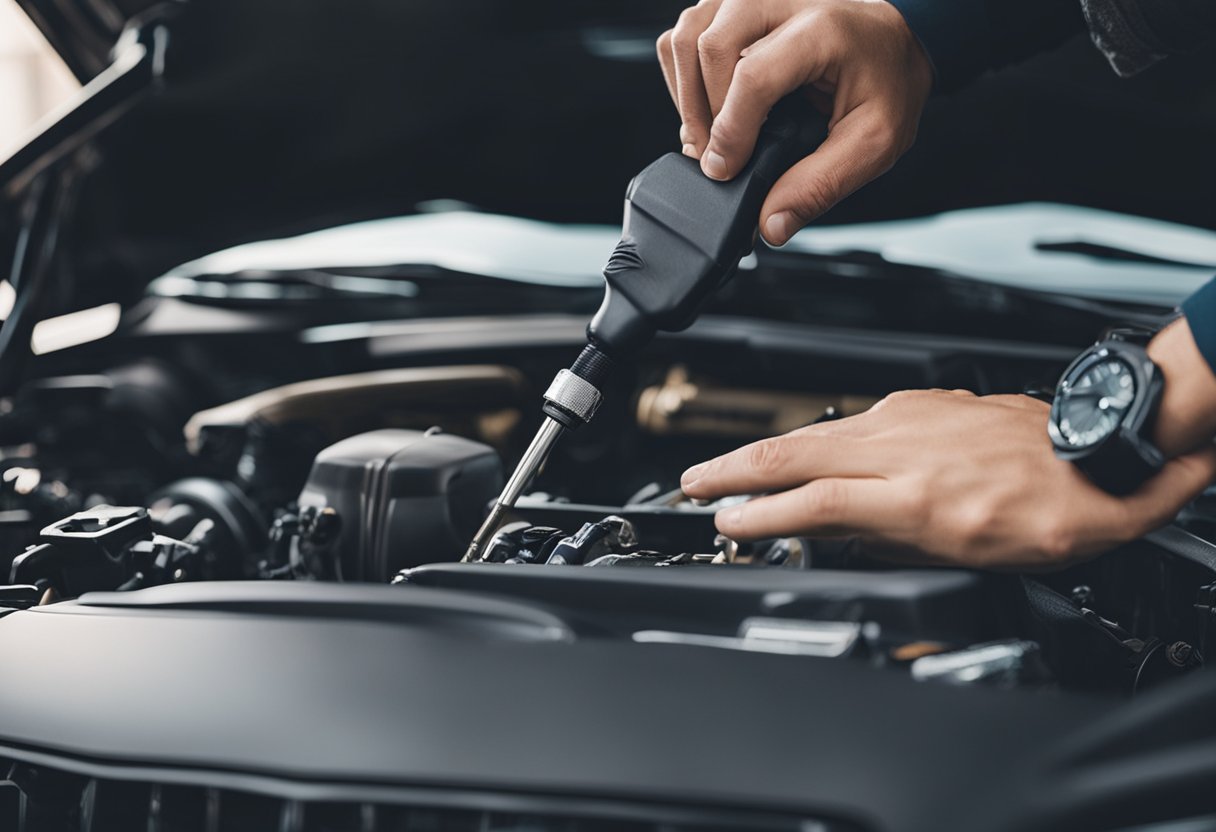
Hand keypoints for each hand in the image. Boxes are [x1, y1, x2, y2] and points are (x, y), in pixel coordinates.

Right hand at [656, 0, 932, 244]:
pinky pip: (685, 33)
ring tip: (706, 134)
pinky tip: (706, 106)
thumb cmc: (888, 83)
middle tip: (715, 157)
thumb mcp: (875, 143)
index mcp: (824, 28)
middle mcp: (785, 1)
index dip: (730, 130)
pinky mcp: (735, 6)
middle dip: (701, 112)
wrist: (897, 43)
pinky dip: (682, 74)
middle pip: (709, 45)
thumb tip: (771, 224)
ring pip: (687, 34)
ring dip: (685, 92)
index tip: (723, 169)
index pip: (754, 74)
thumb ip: (821, 185)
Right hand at [680, 390, 1215, 569]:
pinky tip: (805, 450)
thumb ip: (891, 539)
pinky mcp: (920, 400)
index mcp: (914, 496)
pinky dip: (814, 439)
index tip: (725, 523)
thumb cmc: (1053, 511)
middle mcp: (903, 447)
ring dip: (763, 451)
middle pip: (793, 453)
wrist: (1102, 449)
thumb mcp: (970, 551)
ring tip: (730, 466)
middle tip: (690, 483)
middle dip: (730, 468)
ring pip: (815, 431)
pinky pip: (850, 420)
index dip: (759, 514)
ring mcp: (910, 416)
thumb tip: (837, 535)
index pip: (811, 502)